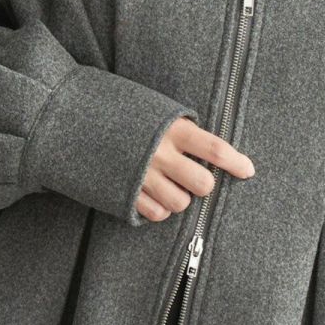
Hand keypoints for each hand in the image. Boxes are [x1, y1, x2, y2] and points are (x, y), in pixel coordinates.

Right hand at [136, 116, 255, 221]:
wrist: (76, 119)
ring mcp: (142, 176)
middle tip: (194, 177)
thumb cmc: (125, 114)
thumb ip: (183, 129)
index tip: (249, 170)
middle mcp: (160, 154)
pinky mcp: (125, 193)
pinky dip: (160, 208)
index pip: (215, 149)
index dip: (236, 162)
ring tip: (169, 184)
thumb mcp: (157, 110)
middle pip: (203, 184)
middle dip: (204, 184)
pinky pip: (157, 214)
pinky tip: (153, 194)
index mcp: (172, 129)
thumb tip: (213, 151)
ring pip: (181, 203)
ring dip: (180, 198)